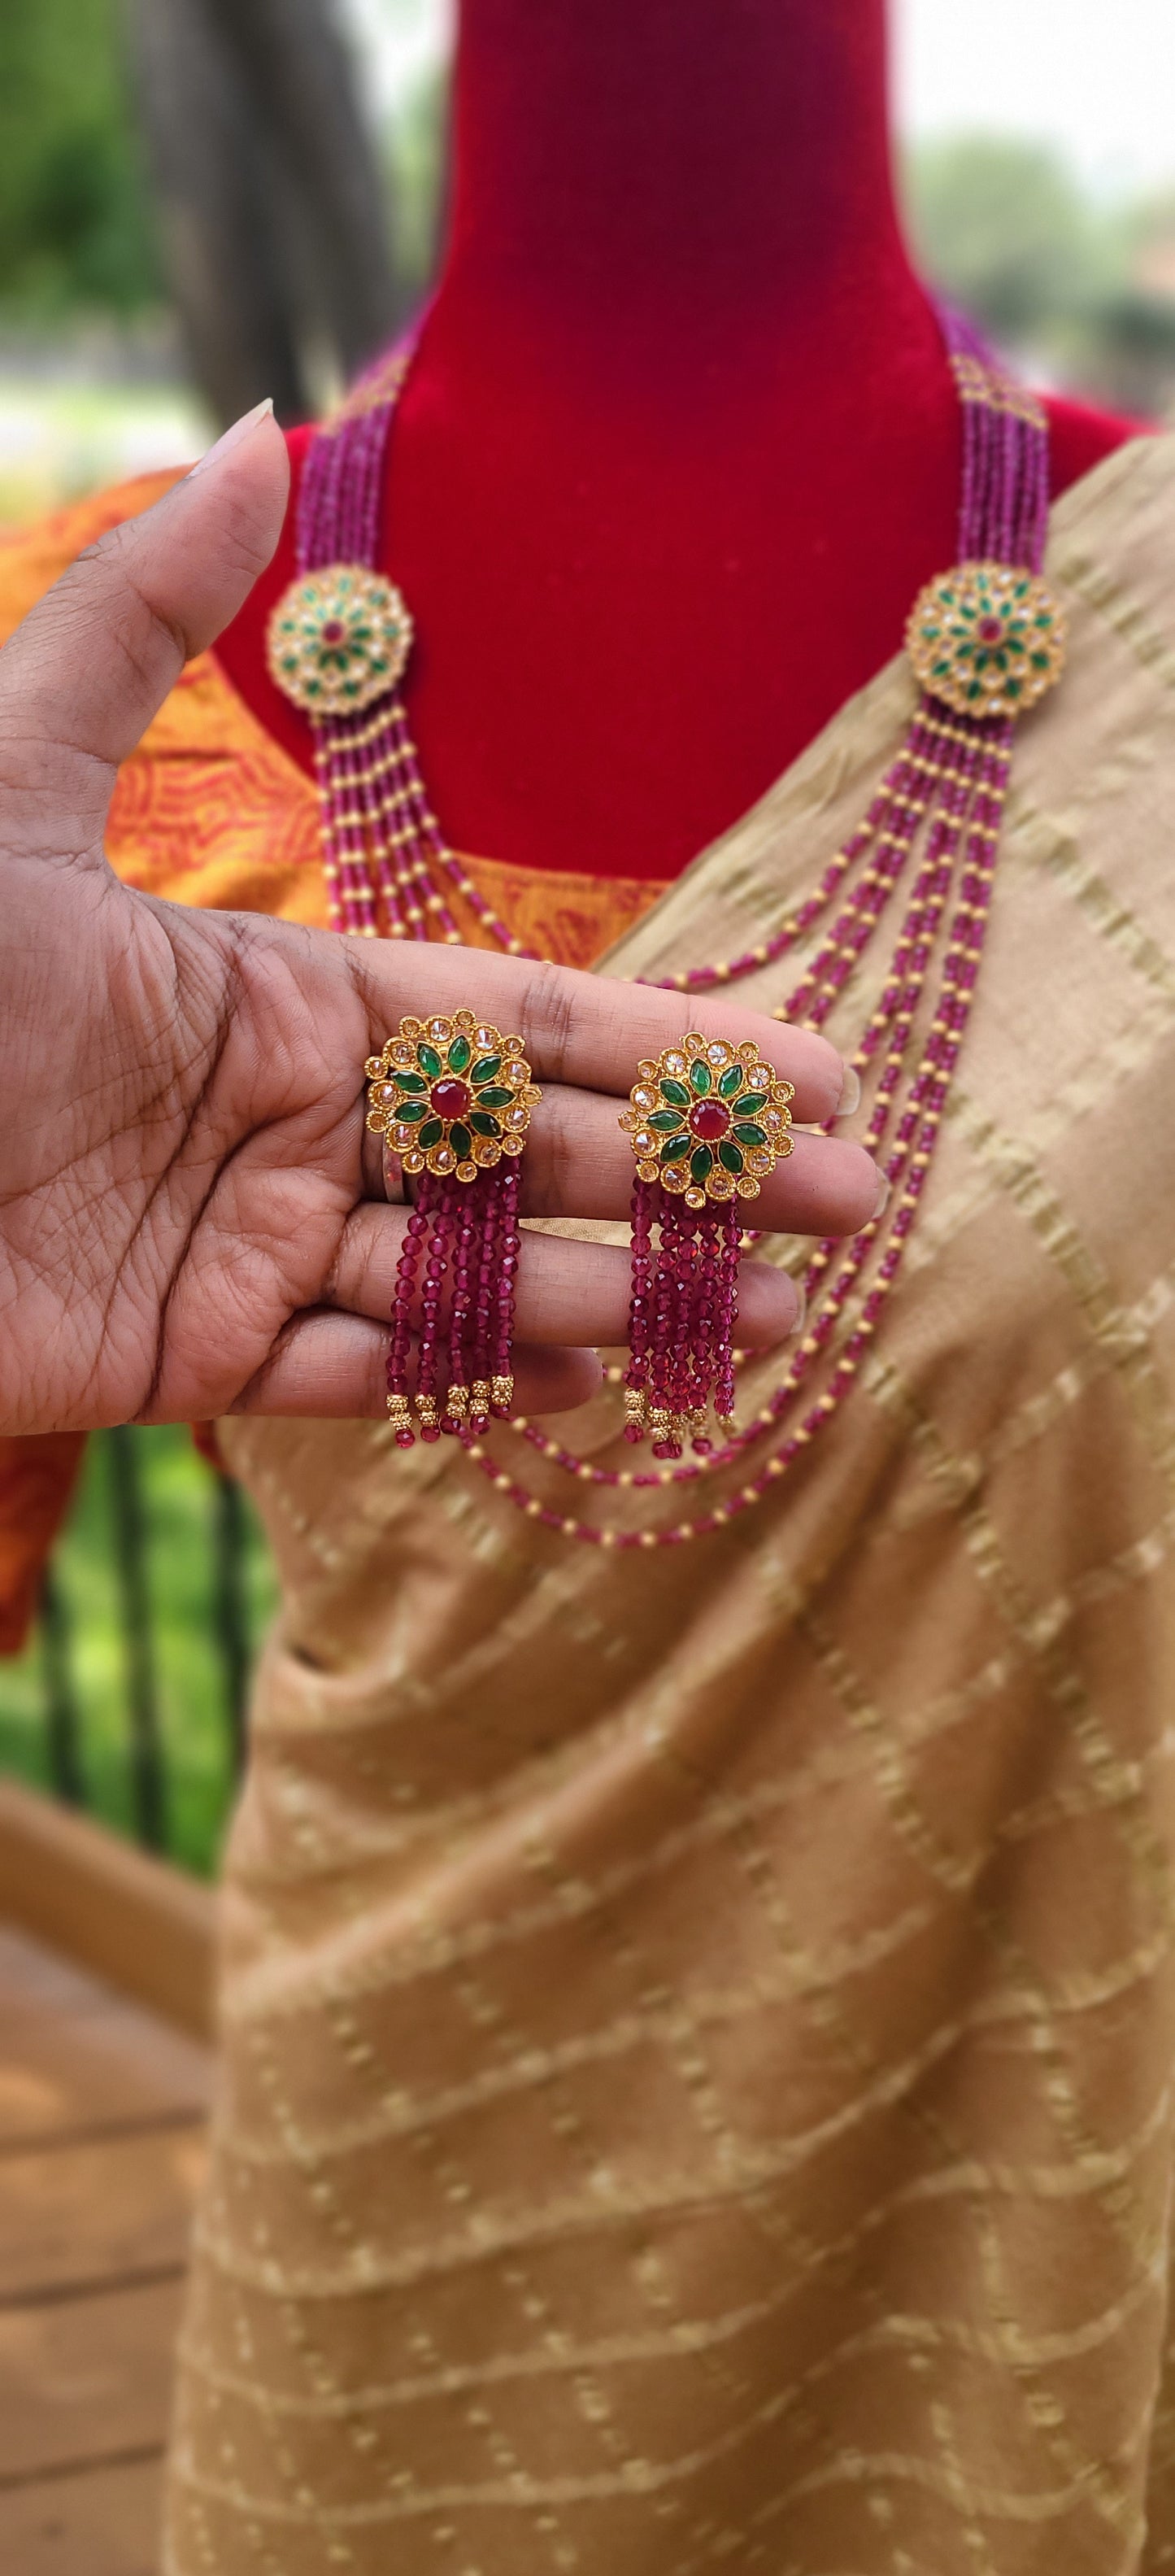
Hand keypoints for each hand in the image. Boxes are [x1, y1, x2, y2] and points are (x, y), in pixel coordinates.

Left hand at [0, 404, 881, 1436]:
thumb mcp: (12, 771)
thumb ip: (147, 623)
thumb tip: (266, 436)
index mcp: (280, 996)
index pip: (519, 1023)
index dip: (668, 1046)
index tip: (809, 1072)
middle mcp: (290, 1125)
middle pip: (531, 1154)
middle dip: (696, 1180)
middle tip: (858, 1209)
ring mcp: (247, 1249)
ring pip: (470, 1274)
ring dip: (622, 1289)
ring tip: (772, 1308)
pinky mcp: (185, 1359)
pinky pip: (356, 1378)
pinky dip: (469, 1373)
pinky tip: (592, 1372)